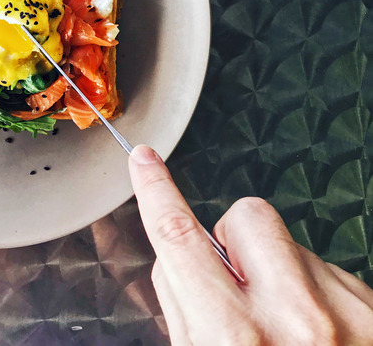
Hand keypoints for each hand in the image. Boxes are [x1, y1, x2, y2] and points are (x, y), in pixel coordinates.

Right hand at [128, 145, 372, 344]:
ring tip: (287, 325)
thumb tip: (180, 257)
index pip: (178, 238)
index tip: (144, 162)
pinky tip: (318, 335)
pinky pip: (328, 269)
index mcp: (234, 338)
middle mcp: (296, 318)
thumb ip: (186, 309)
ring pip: (292, 242)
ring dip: (278, 270)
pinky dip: (313, 290)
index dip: (155, 191)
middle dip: (234, 237)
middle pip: (247, 216)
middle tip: (238, 281)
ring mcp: (347, 312)